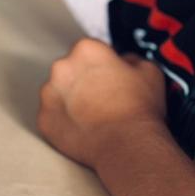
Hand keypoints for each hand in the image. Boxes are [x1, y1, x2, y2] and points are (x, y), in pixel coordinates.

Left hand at [36, 38, 167, 168]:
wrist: (127, 145)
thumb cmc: (138, 108)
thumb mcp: (149, 71)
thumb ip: (132, 58)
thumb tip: (124, 60)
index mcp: (86, 50)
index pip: (90, 50)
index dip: (102, 64)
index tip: (110, 77)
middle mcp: (61, 67)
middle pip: (70, 69)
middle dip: (83, 80)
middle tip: (102, 98)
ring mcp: (49, 94)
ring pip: (58, 92)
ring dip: (71, 100)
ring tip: (94, 116)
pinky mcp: (44, 119)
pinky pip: (52, 116)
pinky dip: (64, 121)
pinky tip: (83, 129)